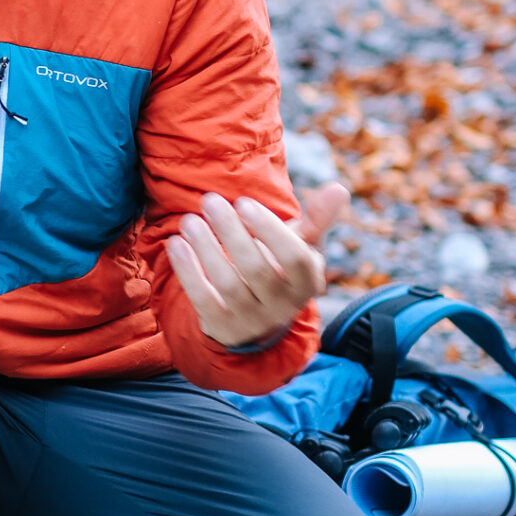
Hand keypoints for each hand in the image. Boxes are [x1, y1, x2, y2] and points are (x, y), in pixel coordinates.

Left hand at [165, 183, 349, 350]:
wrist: (256, 320)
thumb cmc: (279, 270)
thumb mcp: (300, 247)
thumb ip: (317, 219)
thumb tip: (339, 188)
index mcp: (307, 283)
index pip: (294, 257)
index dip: (269, 229)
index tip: (244, 202)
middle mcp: (282, 306)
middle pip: (257, 268)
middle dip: (231, 232)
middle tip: (210, 200)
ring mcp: (251, 320)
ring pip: (227, 283)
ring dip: (206, 248)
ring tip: (190, 220)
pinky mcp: (222, 328)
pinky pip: (202, 299)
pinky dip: (188, 270)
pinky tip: (177, 244)